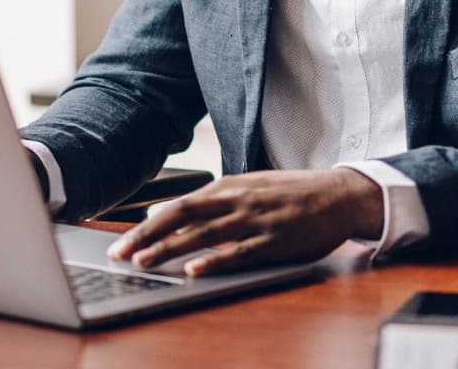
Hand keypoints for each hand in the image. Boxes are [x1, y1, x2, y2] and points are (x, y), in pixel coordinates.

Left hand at [107, 167, 383, 276]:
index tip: (122, 242)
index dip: (148, 224)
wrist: (338, 194)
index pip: (179, 205)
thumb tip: (178, 218)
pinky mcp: (274, 242)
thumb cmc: (291, 194)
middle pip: (183, 217)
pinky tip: (194, 271)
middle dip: (147, 236)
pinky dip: (214, 262)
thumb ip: (217, 203)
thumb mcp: (251, 188)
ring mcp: (255, 221)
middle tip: (119, 254)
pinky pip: (239, 253)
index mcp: (229, 186)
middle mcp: (236, 200)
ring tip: (144, 263)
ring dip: (170, 249)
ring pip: (204, 235)